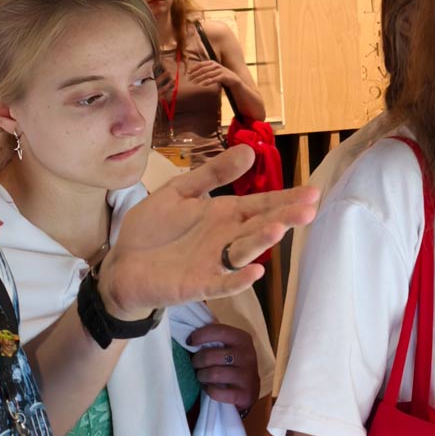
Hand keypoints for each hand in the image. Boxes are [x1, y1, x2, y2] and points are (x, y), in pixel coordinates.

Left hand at [98, 146, 317, 316]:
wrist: (121, 264)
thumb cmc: (153, 229)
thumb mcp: (180, 191)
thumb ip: (213, 174)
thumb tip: (249, 151)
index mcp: (225, 214)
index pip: (261, 204)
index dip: (286, 198)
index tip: (312, 192)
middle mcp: (226, 238)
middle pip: (260, 226)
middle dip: (284, 217)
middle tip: (310, 208)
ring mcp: (214, 262)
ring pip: (244, 251)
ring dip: (262, 242)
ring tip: (279, 228)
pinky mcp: (198, 284)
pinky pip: (222, 282)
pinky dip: (238, 279)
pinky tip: (255, 273)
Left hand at [187, 58, 239, 89]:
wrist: (233, 79)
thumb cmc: (221, 75)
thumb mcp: (213, 71)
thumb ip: (206, 70)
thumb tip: (193, 72)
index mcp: (212, 62)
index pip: (201, 64)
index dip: (194, 68)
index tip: (188, 73)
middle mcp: (216, 65)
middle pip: (203, 70)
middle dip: (195, 74)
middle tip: (189, 79)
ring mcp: (220, 70)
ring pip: (207, 75)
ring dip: (199, 79)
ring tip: (194, 83)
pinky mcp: (223, 76)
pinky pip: (214, 79)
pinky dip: (207, 82)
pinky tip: (202, 85)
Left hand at [189, 323, 256, 413]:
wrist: (250, 388)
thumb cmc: (232, 362)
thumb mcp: (229, 345)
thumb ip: (215, 337)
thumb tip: (188, 328)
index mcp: (242, 339)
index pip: (218, 331)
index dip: (199, 335)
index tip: (189, 342)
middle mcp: (247, 355)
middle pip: (209, 356)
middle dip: (196, 361)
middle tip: (195, 364)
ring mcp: (247, 375)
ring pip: (212, 374)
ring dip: (201, 376)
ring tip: (201, 376)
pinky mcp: (245, 394)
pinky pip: (216, 392)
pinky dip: (209, 390)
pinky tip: (210, 387)